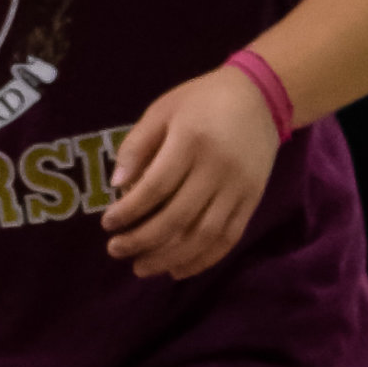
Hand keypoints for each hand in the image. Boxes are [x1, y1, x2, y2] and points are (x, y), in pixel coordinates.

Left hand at [103, 66, 280, 280]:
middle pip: (178, 216)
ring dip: (170, 257)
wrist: (261, 96)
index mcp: (192, 141)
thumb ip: (137, 146)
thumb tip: (117, 186)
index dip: (129, 211)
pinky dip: (203, 259)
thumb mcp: (161, 110)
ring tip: (141, 268)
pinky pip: (229, 238)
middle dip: (143, 240)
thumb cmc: (201, 101)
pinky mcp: (253, 201)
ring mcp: (239, 188)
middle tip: (116, 250)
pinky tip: (177, 270)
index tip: (107, 224)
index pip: (156, 186)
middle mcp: (218, 168)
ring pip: (204, 234)